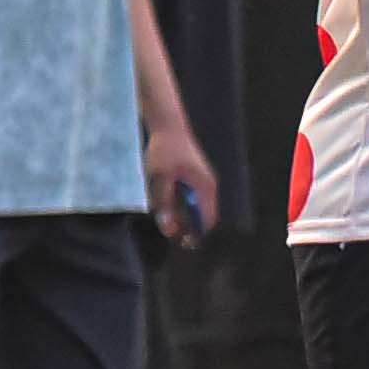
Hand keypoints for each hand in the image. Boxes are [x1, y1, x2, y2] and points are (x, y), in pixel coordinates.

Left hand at [145, 118, 216, 243]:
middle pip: (203, 215)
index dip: (197, 234)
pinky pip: (191, 198)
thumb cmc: (164, 150)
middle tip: (170, 233)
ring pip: (196, 207)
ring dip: (184, 216)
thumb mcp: (160, 178)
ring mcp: (202, 181)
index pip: (207, 219)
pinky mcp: (194, 177)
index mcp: (204, 187)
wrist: (168, 126)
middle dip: (189, 227)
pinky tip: (166, 205)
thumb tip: (167, 227)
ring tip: (167, 221)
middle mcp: (208, 186)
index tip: (182, 242)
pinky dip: (182, 205)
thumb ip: (164, 203)